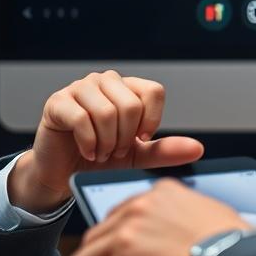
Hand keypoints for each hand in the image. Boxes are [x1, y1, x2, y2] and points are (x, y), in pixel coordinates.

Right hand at [8, 71, 203, 213]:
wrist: (63, 174)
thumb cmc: (101, 158)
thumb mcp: (138, 156)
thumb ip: (165, 150)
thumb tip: (197, 148)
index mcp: (127, 87)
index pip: (153, 91)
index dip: (151, 120)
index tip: (141, 139)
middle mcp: (104, 81)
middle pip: (131, 104)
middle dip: (126, 137)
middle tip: (116, 152)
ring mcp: (79, 88)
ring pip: (107, 111)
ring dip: (107, 142)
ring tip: (102, 153)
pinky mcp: (57, 102)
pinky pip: (81, 118)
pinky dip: (89, 142)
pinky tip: (88, 152)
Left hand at [69, 179, 251, 255]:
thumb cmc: (229, 243)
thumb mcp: (204, 215)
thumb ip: (178, 218)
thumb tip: (166, 242)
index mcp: (160, 192)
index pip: (120, 212)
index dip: (112, 238)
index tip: (111, 255)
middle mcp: (140, 206)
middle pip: (96, 234)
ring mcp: (129, 231)